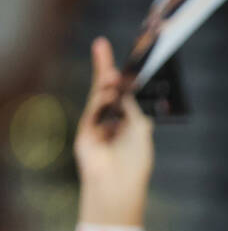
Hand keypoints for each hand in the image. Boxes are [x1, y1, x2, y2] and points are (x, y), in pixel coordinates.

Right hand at [74, 37, 153, 223]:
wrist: (119, 184)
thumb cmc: (135, 162)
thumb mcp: (140, 130)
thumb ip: (133, 110)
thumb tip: (125, 92)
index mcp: (129, 121)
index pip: (125, 93)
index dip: (123, 77)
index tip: (123, 58)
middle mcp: (112, 121)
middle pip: (107, 88)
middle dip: (104, 67)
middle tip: (101, 45)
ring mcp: (96, 125)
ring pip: (98, 95)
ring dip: (104, 82)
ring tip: (111, 72)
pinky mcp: (85, 131)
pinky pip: (92, 109)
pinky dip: (99, 99)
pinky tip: (108, 92)